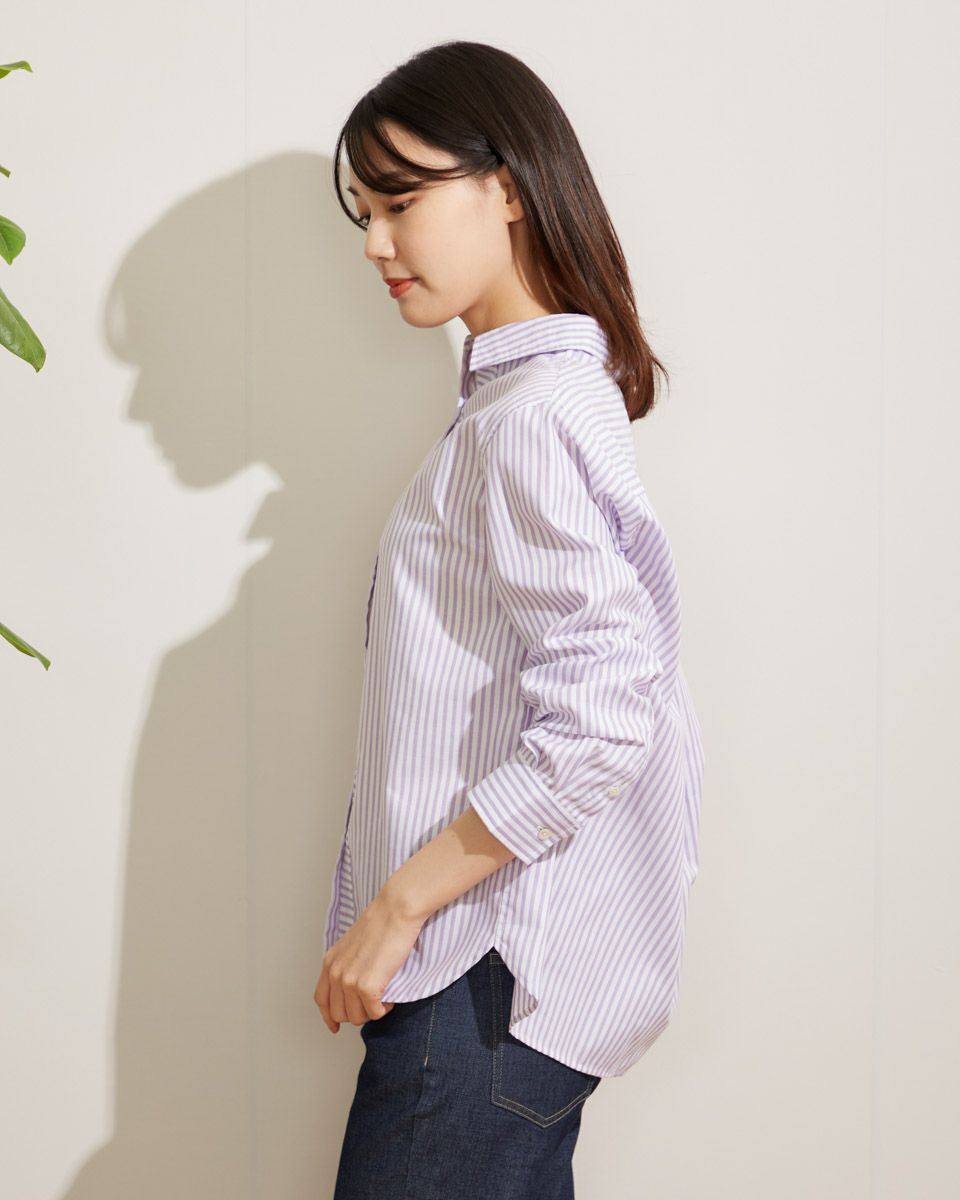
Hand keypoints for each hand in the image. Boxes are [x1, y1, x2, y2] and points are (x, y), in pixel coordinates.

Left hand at [314, 890, 424, 1032]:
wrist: (396, 910)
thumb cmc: (383, 923)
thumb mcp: (354, 945)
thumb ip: (348, 965)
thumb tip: (355, 989)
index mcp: (330, 962)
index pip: (321, 1000)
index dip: (328, 1017)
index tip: (335, 1027)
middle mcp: (335, 973)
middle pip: (339, 1014)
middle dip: (358, 1013)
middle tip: (374, 1003)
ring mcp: (349, 980)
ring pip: (356, 1017)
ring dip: (372, 1012)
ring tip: (384, 996)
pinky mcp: (367, 986)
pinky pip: (375, 1013)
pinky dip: (385, 1009)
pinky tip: (391, 997)